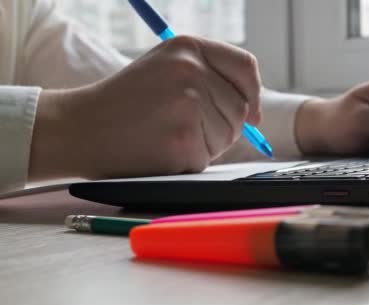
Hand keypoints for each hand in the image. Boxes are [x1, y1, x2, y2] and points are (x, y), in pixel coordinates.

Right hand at [29, 36, 261, 180]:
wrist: (80, 128)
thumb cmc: (125, 102)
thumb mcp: (165, 68)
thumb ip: (210, 76)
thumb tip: (256, 112)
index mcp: (188, 47)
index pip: (246, 67)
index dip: (253, 93)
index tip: (253, 113)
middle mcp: (191, 71)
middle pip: (241, 108)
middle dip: (222, 124)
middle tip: (182, 125)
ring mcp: (188, 105)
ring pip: (228, 135)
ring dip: (206, 144)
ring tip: (168, 133)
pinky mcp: (184, 139)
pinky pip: (208, 158)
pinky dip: (189, 161)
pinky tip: (162, 149)